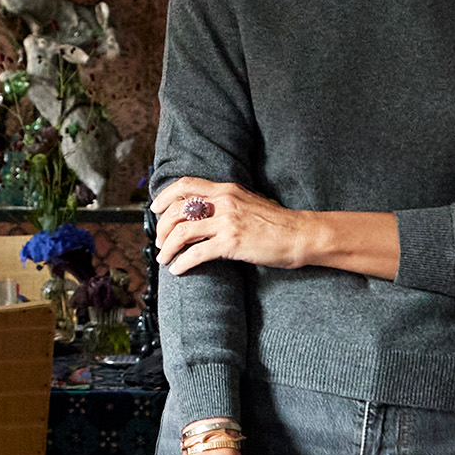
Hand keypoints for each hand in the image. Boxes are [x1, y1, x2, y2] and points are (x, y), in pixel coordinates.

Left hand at [150, 178, 310, 275]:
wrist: (300, 234)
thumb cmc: (278, 223)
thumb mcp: (249, 202)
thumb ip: (227, 203)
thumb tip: (206, 210)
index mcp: (227, 189)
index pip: (186, 185)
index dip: (165, 196)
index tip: (154, 208)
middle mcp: (224, 202)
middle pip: (177, 210)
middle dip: (162, 228)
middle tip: (159, 242)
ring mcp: (227, 222)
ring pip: (182, 232)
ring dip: (167, 248)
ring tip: (164, 259)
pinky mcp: (231, 243)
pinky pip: (196, 252)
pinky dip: (182, 262)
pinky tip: (178, 270)